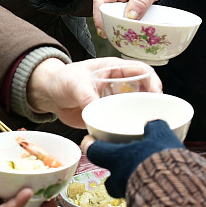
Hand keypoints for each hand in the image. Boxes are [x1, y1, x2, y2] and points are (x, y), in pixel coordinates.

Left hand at [26, 57, 161, 128]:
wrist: (49, 94)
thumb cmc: (62, 80)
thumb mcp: (75, 84)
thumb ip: (87, 96)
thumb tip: (98, 112)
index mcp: (115, 69)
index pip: (142, 71)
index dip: (153, 81)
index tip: (156, 95)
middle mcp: (119, 86)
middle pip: (145, 92)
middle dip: (153, 103)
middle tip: (155, 117)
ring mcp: (115, 102)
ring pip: (136, 109)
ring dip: (141, 118)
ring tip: (146, 129)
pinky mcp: (108, 116)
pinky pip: (122, 123)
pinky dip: (127, 129)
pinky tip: (130, 137)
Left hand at [86, 120, 183, 197]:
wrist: (176, 196)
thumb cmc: (162, 164)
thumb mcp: (161, 137)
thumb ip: (155, 129)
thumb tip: (155, 124)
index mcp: (117, 159)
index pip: (95, 151)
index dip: (91, 145)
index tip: (89, 141)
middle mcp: (119, 181)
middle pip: (109, 179)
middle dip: (116, 173)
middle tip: (124, 165)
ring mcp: (131, 198)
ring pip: (126, 191)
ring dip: (134, 184)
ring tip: (149, 177)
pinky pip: (143, 202)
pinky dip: (149, 195)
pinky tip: (162, 190)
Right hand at [92, 0, 169, 33]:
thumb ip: (143, 0)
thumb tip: (130, 17)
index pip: (101, 1)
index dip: (99, 18)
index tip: (105, 32)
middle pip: (103, 10)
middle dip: (110, 24)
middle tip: (122, 38)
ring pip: (110, 13)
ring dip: (117, 23)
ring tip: (128, 34)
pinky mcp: (116, 0)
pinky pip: (115, 13)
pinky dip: (121, 21)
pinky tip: (129, 27)